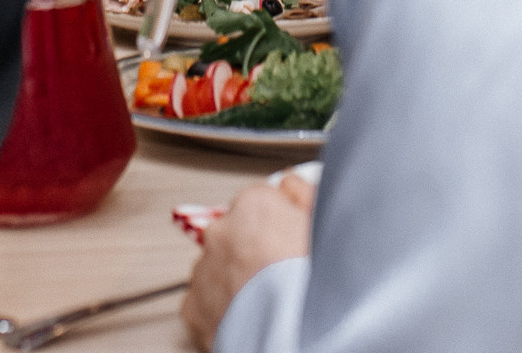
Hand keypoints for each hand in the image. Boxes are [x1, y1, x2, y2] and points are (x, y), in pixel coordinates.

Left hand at [182, 172, 316, 347]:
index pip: (260, 200)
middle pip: (236, 232)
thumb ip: (304, 194)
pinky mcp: (193, 308)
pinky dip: (223, 308)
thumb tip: (290, 184)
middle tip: (281, 273)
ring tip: (268, 300)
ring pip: (219, 266)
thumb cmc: (317, 285)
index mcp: (255, 207)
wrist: (295, 337)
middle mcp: (221, 233)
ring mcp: (204, 271)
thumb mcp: (327, 225)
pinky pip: (206, 300)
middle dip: (254, 249)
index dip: (279, 221)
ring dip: (237, 278)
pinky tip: (250, 317)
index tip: (290, 238)